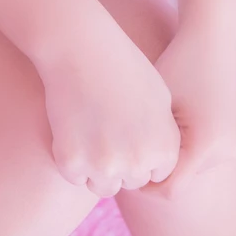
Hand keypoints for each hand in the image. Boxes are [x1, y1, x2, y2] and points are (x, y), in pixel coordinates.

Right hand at [38, 7, 180, 198]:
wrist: (82, 48)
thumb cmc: (124, 67)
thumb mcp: (160, 100)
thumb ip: (164, 137)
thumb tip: (159, 165)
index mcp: (164, 149)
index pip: (156, 175)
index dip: (143, 154)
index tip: (130, 131)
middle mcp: (137, 163)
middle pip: (130, 182)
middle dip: (122, 164)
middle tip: (108, 129)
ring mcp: (103, 165)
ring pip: (102, 187)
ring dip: (98, 170)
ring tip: (92, 132)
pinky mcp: (71, 161)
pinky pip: (75, 177)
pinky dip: (73, 161)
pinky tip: (74, 130)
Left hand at [132, 14, 235, 201]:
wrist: (213, 36)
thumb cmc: (176, 65)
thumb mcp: (156, 105)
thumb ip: (146, 144)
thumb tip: (127, 178)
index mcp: (206, 144)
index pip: (171, 190)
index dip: (146, 185)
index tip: (128, 170)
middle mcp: (229, 148)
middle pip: (186, 179)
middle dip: (164, 168)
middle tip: (142, 148)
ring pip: (199, 167)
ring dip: (181, 156)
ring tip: (164, 130)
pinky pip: (212, 153)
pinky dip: (195, 146)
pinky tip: (184, 121)